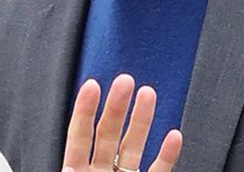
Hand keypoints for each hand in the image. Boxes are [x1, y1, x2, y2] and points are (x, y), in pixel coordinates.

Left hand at [61, 75, 181, 171]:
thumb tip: (69, 168)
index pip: (79, 135)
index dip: (85, 110)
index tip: (92, 85)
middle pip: (108, 133)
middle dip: (116, 105)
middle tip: (124, 80)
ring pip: (133, 146)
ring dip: (141, 120)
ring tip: (148, 92)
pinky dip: (167, 155)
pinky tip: (174, 136)